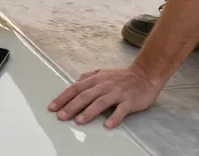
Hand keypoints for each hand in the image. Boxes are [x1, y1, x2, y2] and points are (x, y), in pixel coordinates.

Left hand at [48, 66, 162, 128]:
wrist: (145, 74)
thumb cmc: (122, 76)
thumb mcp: (102, 72)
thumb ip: (88, 76)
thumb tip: (75, 82)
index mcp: (96, 79)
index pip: (76, 88)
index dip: (63, 98)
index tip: (52, 107)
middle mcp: (104, 85)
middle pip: (85, 95)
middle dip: (71, 106)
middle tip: (61, 116)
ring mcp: (117, 93)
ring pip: (101, 102)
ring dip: (89, 112)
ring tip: (79, 121)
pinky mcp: (130, 101)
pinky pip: (122, 110)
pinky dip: (115, 117)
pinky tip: (108, 125)